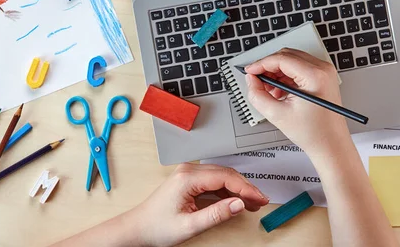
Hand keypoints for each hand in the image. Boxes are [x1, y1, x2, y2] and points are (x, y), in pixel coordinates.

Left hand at [131, 163, 267, 246]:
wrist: (138, 228)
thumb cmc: (157, 227)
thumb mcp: (189, 226)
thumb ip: (216, 214)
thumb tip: (239, 204)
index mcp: (187, 178)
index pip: (225, 177)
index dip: (246, 188)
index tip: (260, 198)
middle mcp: (188, 171)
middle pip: (225, 174)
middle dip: (245, 187)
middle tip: (261, 201)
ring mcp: (188, 174)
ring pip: (221, 176)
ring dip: (238, 189)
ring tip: (253, 203)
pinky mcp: (189, 181)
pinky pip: (213, 181)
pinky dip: (227, 191)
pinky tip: (236, 202)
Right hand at [244, 48, 350, 156]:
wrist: (331, 145)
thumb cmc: (314, 134)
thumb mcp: (277, 115)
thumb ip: (257, 95)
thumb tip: (251, 80)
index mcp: (315, 76)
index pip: (281, 59)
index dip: (261, 64)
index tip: (250, 71)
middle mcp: (323, 70)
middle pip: (287, 56)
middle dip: (268, 67)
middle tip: (256, 80)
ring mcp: (325, 73)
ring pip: (292, 60)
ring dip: (276, 72)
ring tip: (269, 91)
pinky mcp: (323, 78)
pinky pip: (299, 68)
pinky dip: (285, 76)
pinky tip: (280, 92)